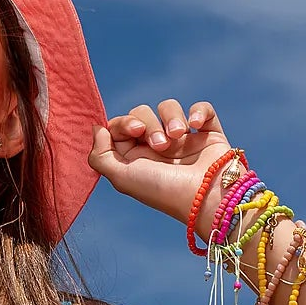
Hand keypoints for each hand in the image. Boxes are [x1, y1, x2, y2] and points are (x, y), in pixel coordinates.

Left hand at [87, 99, 234, 229]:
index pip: (120, 126)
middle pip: (142, 113)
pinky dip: (198, 111)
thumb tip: (97, 128)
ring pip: (168, 107)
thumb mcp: (122, 178)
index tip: (136, 131)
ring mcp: (183, 140)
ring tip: (177, 138)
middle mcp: (156, 148)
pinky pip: (201, 109)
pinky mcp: (208, 134)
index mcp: (134, 158)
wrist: (205, 197)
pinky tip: (195, 126)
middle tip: (160, 146)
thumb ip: (100, 155)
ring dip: (171, 118)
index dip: (125, 122)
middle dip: (149, 124)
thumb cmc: (162, 190)